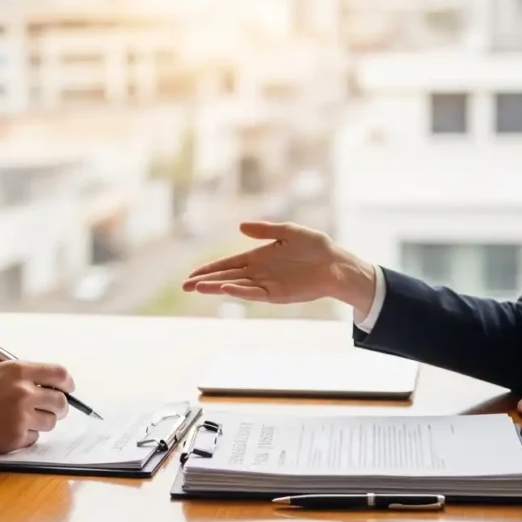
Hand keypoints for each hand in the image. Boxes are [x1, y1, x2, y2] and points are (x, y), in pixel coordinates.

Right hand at [0, 360, 74, 455]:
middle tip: (50, 410)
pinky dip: (25, 436)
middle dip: (58, 407)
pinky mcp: (13, 439)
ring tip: (20, 420)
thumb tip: (47, 386)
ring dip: (41, 422)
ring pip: (50, 423)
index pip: (60, 374)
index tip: (67, 389)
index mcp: (18, 370)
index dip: (67, 384)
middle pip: (61, 402)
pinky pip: (33, 439)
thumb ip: (21, 377)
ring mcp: (19, 417)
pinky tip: (7, 431)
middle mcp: (23, 392)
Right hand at [181, 221, 376, 311]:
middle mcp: (258, 272)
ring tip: (197, 288)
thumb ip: (265, 230)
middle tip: (185, 286)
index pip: (227, 264)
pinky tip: (225, 288)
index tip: (192, 275)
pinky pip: (254, 293)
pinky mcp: (277, 294)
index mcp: (257, 256)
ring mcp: (266, 284)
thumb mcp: (289, 231)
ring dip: (216, 287)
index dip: (209, 268)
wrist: (337, 263)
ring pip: (235, 286)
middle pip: (225, 277)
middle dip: (205, 281)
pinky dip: (239, 292)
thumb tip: (240, 226)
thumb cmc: (315, 246)